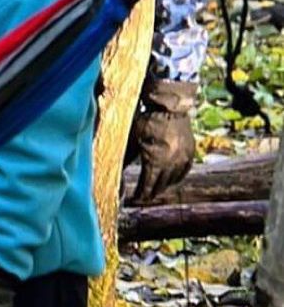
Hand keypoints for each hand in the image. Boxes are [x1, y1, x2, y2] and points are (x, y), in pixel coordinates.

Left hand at [129, 79, 197, 201]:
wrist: (170, 106)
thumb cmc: (147, 121)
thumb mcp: (132, 139)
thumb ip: (126, 158)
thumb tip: (115, 172)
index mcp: (156, 162)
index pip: (146, 186)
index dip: (139, 195)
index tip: (133, 200)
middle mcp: (172, 164)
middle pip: (160, 187)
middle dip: (149, 193)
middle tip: (142, 197)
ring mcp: (184, 159)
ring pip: (172, 181)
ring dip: (162, 187)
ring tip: (153, 190)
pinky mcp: (191, 153)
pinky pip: (183, 172)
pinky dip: (175, 178)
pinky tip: (169, 180)